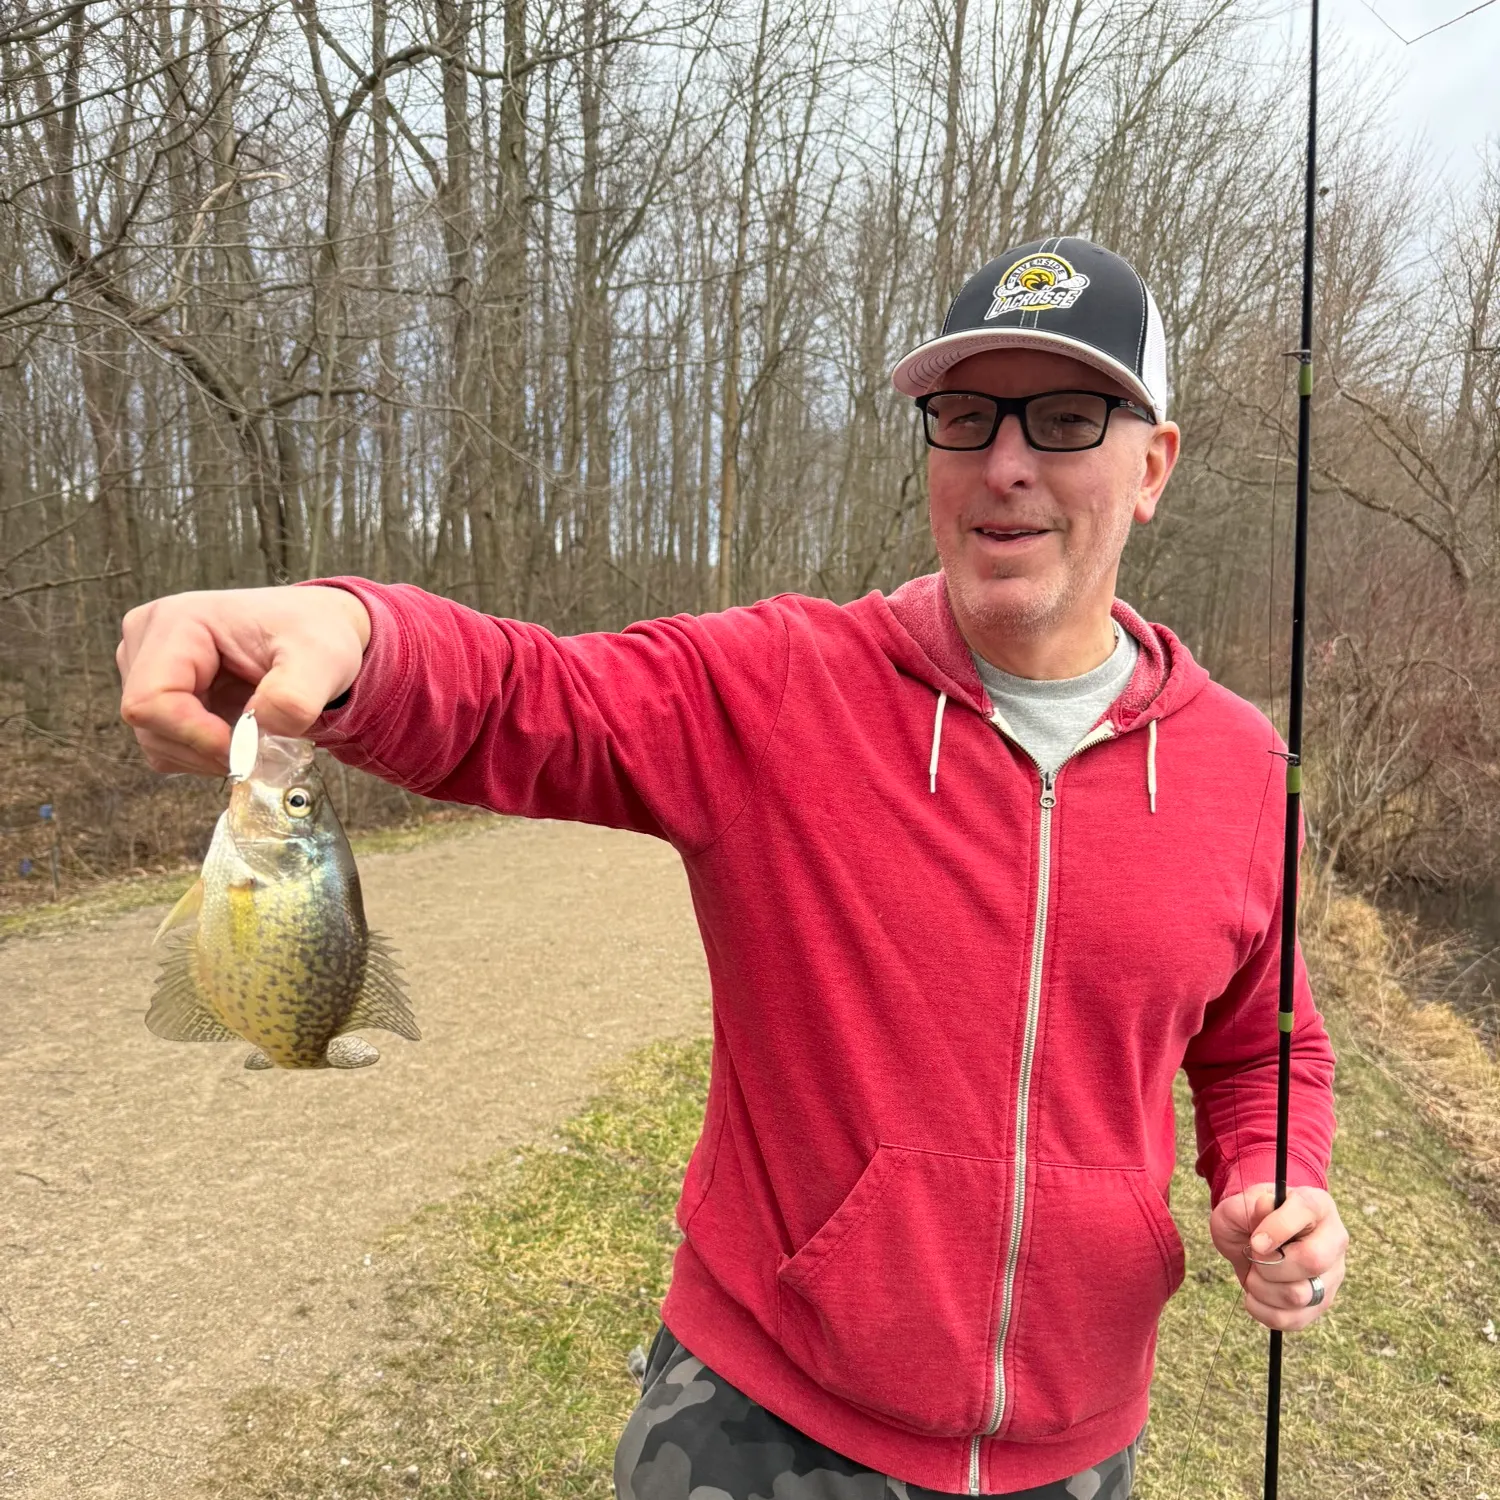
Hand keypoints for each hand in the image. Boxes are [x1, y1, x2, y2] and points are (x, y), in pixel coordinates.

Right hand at [118, 585, 371, 775]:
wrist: (319, 633)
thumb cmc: (317, 634)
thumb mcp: (323, 659)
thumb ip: (293, 698)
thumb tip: (255, 736)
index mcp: (178, 621)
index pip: (150, 700)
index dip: (195, 736)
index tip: (245, 748)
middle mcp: (149, 639)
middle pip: (148, 724)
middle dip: (206, 749)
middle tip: (259, 746)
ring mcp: (147, 667)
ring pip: (155, 741)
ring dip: (207, 755)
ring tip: (255, 733)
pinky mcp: (159, 693)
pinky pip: (167, 745)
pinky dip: (203, 754)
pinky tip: (238, 733)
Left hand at [1209, 1182, 1346, 1331]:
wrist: (1253, 1238)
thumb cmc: (1250, 1217)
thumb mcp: (1242, 1203)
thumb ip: (1251, 1204)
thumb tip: (1266, 1206)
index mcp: (1317, 1205)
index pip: (1306, 1211)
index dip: (1275, 1228)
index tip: (1254, 1240)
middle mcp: (1334, 1240)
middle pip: (1312, 1261)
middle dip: (1269, 1263)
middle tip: (1254, 1255)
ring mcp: (1332, 1275)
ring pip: (1300, 1295)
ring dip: (1263, 1288)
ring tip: (1254, 1274)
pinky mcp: (1322, 1303)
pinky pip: (1295, 1320)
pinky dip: (1265, 1311)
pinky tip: (1256, 1295)